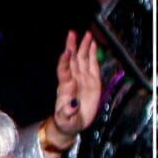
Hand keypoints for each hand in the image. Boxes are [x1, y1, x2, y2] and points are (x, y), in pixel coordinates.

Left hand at [44, 32, 101, 152]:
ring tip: (87, 35)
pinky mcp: (93, 81)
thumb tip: (72, 105)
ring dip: (84, 47)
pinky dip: (93, 55)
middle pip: (72, 60)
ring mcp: (83, 79)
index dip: (64, 62)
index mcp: (65, 88)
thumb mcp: (65, 119)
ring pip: (83, 60)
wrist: (72, 124)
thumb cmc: (66, 121)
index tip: (66, 52)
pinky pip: (92, 65)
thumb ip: (68, 112)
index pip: (64, 71)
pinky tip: (93, 46)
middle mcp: (73, 80)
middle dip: (72, 46)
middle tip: (72, 33)